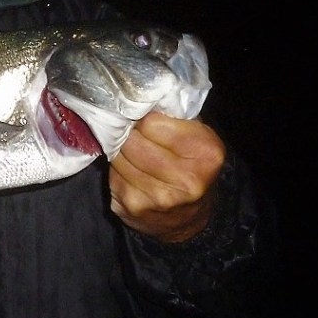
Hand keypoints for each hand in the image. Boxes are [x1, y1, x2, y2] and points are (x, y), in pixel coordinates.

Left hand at [108, 113, 223, 242]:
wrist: (188, 219)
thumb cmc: (192, 166)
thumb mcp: (198, 136)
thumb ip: (175, 116)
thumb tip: (140, 98)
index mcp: (205, 153)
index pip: (151, 122)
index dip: (145, 119)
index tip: (147, 121)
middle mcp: (185, 179)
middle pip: (133, 140)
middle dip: (130, 134)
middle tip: (134, 135)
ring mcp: (157, 197)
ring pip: (118, 156)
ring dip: (121, 152)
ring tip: (134, 154)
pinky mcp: (133, 208)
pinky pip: (112, 175)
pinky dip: (117, 170)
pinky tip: (130, 173)